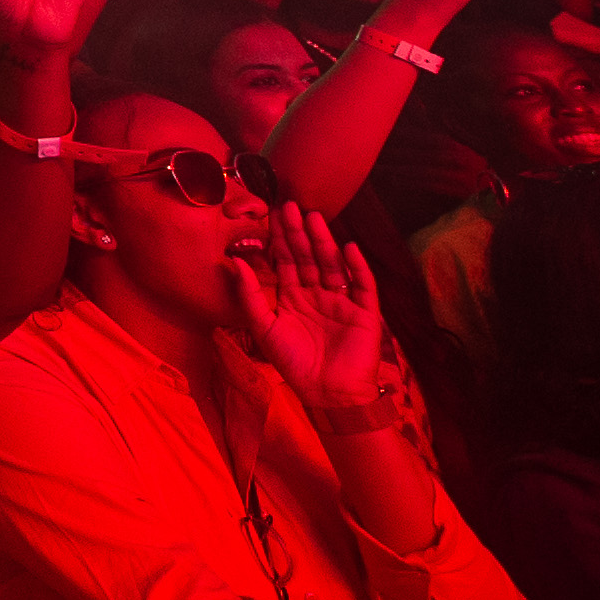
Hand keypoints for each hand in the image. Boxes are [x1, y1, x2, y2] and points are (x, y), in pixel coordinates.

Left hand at [226, 202, 392, 414]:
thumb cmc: (293, 362)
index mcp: (292, 296)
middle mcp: (317, 293)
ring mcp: (342, 301)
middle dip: (300, 233)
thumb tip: (234, 261)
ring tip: (315, 219)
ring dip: (325, 242)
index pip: (286, 261)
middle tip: (291, 205)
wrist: (327, 393)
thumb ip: (249, 296)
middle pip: (308, 257)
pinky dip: (357, 268)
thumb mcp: (264, 328)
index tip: (272, 212)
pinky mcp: (365, 312)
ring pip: (332, 265)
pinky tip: (349, 249)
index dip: (280, 238)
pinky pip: (362, 286)